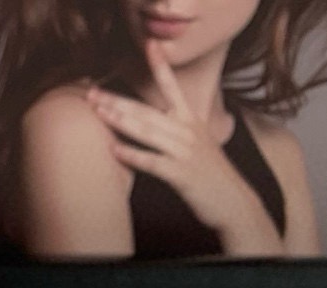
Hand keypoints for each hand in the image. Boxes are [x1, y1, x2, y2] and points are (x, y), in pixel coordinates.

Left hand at [86, 40, 283, 255]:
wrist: (233, 202)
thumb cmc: (209, 176)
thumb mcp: (197, 145)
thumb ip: (176, 131)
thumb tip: (152, 124)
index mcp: (191, 121)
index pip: (173, 88)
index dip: (161, 66)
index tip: (149, 45)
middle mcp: (188, 131)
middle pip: (148, 111)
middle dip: (118, 101)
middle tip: (93, 94)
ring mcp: (185, 151)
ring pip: (148, 132)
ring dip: (121, 122)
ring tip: (99, 114)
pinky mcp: (182, 174)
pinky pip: (152, 162)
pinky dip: (133, 156)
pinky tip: (114, 151)